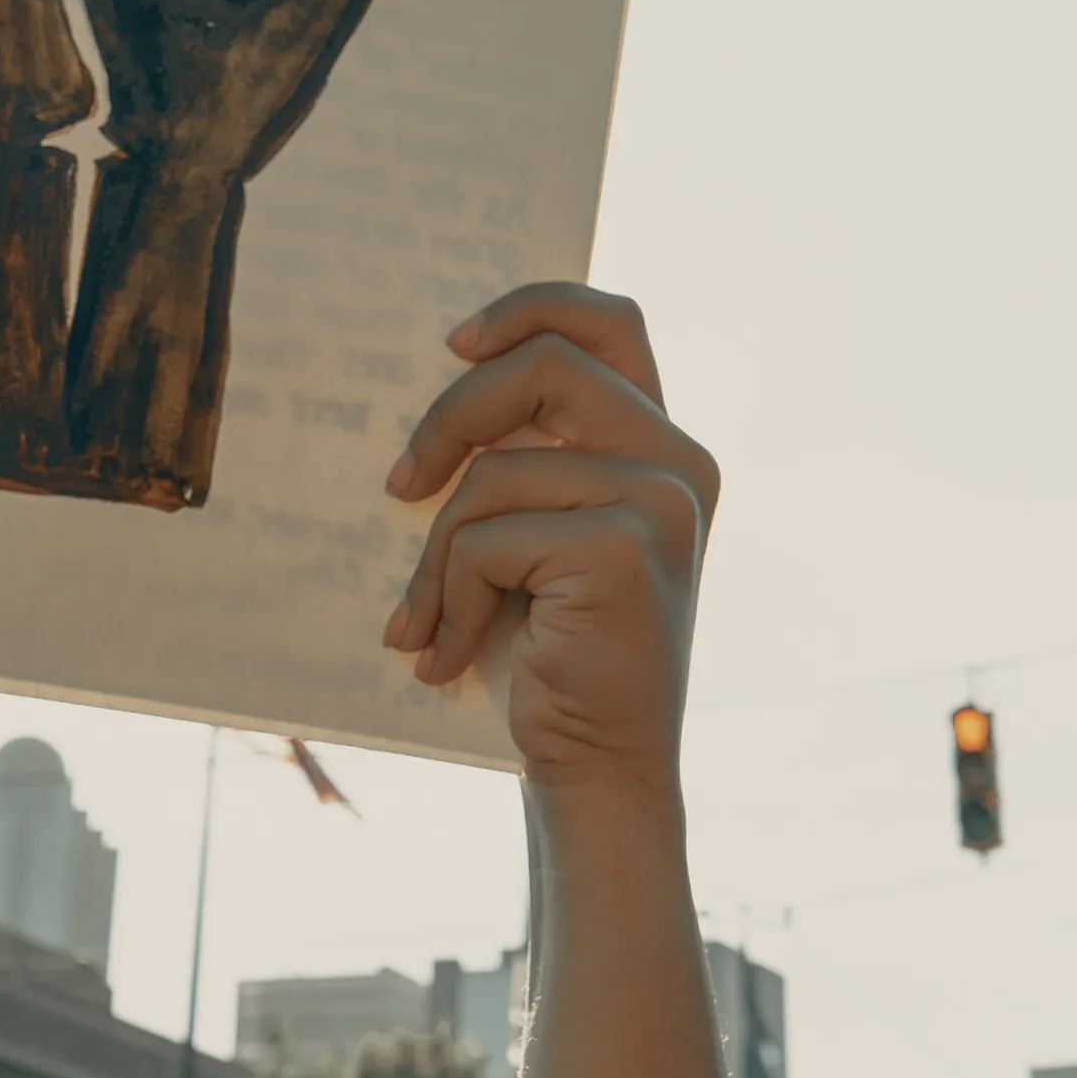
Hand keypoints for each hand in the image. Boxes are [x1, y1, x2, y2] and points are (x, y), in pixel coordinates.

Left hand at [381, 284, 718, 804]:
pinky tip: (446, 656)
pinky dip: (451, 599)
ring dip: (435, 555)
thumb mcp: (534, 538)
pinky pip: (490, 538)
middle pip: (544, 367)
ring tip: (419, 623)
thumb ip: (522, 460)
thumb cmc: (548, 654)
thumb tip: (433, 385)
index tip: (453, 344)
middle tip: (397, 486)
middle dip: (449, 417)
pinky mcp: (627, 548)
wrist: (595, 769)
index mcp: (660, 446)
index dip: (531, 308)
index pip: (610, 322)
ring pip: (496, 473)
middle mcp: (679, 461)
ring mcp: (660, 500)